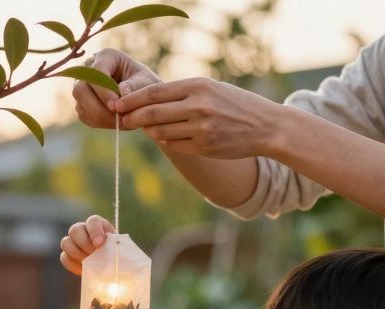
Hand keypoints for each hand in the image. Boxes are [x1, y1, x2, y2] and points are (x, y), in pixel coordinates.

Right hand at [59, 214, 114, 275]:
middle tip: (93, 254)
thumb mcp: (121, 250)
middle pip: (75, 230)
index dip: (94, 231)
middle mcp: (83, 230)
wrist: (111, 267)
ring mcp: (73, 242)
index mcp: (98, 225)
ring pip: (66, 242)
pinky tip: (83, 269)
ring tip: (89, 262)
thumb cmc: (118, 255)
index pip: (92, 221)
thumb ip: (117, 248)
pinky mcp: (68, 255)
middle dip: (84, 243)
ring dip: (77, 254)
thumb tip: (116, 252)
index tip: (100, 244)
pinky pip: (64, 257)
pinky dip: (72, 264)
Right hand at [72, 49, 160, 129]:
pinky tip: (114, 123)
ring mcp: (83, 86)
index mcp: (106, 56)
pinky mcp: (83, 103)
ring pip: (80, 103)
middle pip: (80, 89)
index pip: (96, 72)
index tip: (116, 106)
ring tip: (119, 122)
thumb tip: (120, 95)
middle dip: (97, 106)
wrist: (143, 95)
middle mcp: (89, 69)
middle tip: (116, 118)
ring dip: (99, 116)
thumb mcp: (146, 84)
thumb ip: (133, 88)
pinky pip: (84, 115)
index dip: (103, 91)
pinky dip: (98, 122)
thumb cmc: (146, 85)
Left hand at [116, 78, 286, 158]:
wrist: (266, 126)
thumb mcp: (210, 88)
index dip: (132, 99)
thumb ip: (181, 93)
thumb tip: (145, 101)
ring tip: (146, 127)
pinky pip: (173, 145)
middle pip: (151, 113)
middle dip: (132, 117)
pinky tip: (167, 136)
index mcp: (198, 86)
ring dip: (149, 130)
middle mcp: (198, 106)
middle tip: (122, 120)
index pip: (154, 92)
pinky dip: (165, 140)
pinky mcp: (203, 147)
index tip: (118, 104)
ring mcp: (201, 128)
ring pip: (160, 131)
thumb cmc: (234, 104)